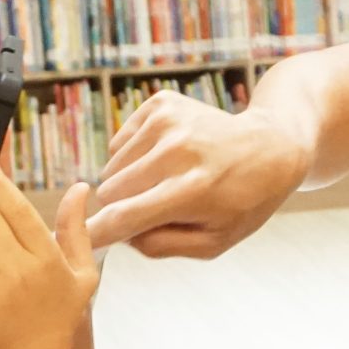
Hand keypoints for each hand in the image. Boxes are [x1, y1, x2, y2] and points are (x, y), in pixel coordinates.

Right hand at [86, 92, 308, 257]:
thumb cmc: (241, 203)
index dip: (94, 234)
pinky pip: (120, 143)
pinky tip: (167, 157)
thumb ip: (158, 245)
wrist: (271, 146)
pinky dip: (135, 156)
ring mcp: (168, 122)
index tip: (76, 242)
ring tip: (168, 180)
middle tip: (156, 208)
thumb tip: (114, 233)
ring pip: (111, 168)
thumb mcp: (212, 243)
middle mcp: (177, 151)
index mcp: (191, 192)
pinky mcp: (161, 103)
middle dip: (122, 207)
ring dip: (130, 182)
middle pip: (110, 193)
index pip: (123, 217)